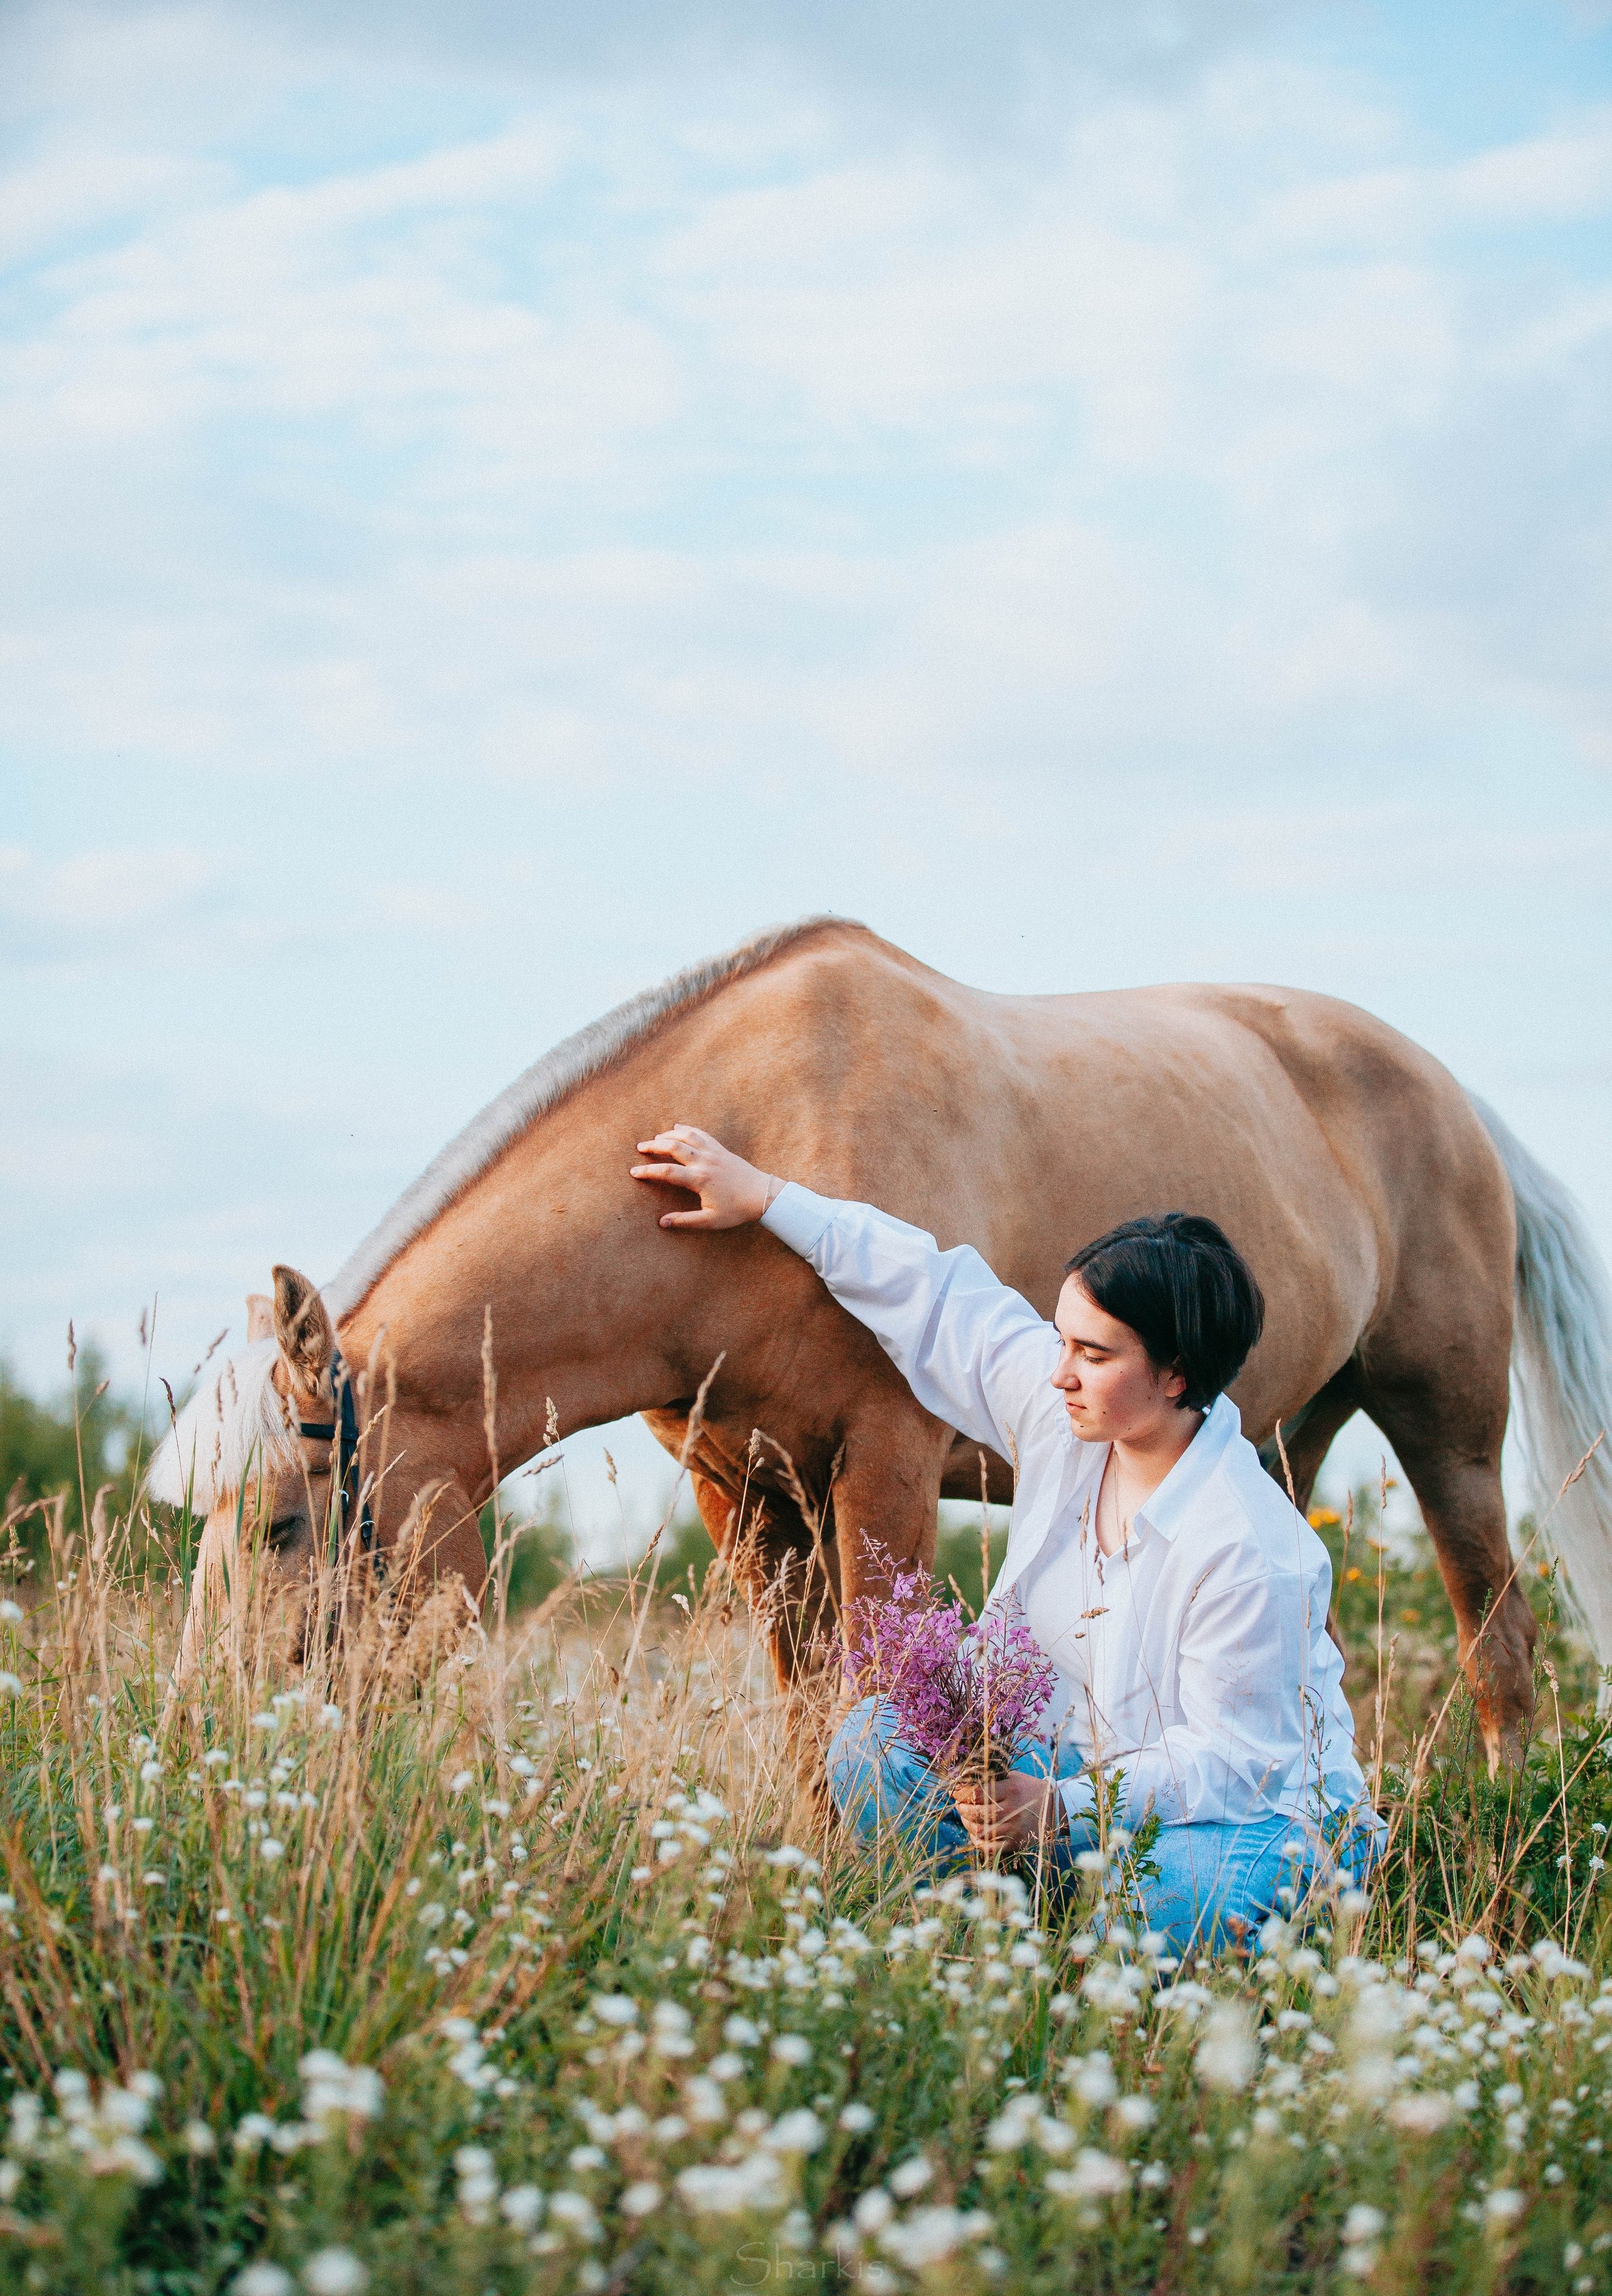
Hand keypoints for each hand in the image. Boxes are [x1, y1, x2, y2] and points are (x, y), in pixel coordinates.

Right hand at [630, 1125, 778, 1230]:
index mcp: (700, 1179)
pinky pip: (702, 1134)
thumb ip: (685, 1221)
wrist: (762, 1195)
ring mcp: (714, 1152)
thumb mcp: (710, 1221)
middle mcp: (705, 1162)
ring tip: (655, 1138)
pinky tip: (678, 1127)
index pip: (667, 1172)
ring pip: (687, 1136)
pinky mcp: (721, 1149)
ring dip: (669, 1134)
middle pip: (673, 1146)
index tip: (634, 1172)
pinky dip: (688, 1128)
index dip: (648, 1171)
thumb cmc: (736, 1210)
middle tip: (640, 1148)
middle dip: (653, 1146)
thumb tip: (662, 1222)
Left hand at [951, 1769, 1063, 1856]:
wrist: (1053, 1809)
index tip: (955, 1791)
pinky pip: (989, 1848)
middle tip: (959, 1805)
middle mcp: (1012, 1810)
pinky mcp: (1015, 1844)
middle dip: (962, 1809)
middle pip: (976, 1813)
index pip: (977, 1793)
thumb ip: (991, 1779)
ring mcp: (1013, 1829)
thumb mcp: (1013, 1777)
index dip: (961, 1793)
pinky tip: (975, 1834)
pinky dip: (978, 1842)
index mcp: (1011, 1790)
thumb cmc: (1029, 1789)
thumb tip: (962, 1781)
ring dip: (967, 1824)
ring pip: (980, 1831)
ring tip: (966, 1817)